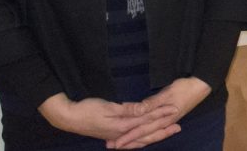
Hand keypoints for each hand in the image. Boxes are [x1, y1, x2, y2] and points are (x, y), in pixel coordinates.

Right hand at [38, 93, 177, 140]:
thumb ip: (128, 110)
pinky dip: (140, 140)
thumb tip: (145, 110)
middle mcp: (122, 134)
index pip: (147, 119)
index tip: (175, 109)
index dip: (161, 114)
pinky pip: (131, 140)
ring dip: (154, 136)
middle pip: (146, 134)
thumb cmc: (87, 109)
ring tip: (166, 132)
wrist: (68, 118)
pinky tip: (143, 139)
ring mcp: (116, 136)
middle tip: (178, 127)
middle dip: (163, 130)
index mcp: (123, 126)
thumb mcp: (108, 107)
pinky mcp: (112, 135)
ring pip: (139, 139)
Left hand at [108, 77, 211, 148]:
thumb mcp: (168, 93)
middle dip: (129, 142)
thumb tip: (138, 111)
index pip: (142, 130)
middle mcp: (164, 123)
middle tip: (114, 146)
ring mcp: (167, 121)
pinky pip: (154, 130)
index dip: (129, 137)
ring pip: (149, 135)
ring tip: (124, 143)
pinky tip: (142, 135)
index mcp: (163, 118)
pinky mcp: (169, 117)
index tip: (116, 143)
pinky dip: (145, 134)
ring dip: (136, 139)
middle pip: (144, 136)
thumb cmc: (184, 88)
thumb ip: (153, 103)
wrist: (201, 86)